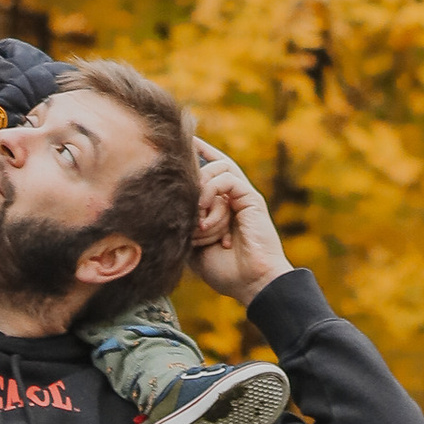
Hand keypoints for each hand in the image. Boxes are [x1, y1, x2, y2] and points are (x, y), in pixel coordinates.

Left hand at [187, 142, 289, 305]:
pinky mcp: (251, 198)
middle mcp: (234, 197)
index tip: (184, 139)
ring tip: (198, 221)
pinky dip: (211, 192)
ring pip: (219, 168)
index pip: (211, 170)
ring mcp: (244, 196)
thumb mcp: (195, 244)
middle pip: (212, 164)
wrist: (252, 283)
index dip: (198, 152)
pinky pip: (227, 178)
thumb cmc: (225, 270)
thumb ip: (186, 222)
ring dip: (202, 191)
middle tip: (190, 214)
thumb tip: (170, 204)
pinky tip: (204, 213)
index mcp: (223, 206)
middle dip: (193, 179)